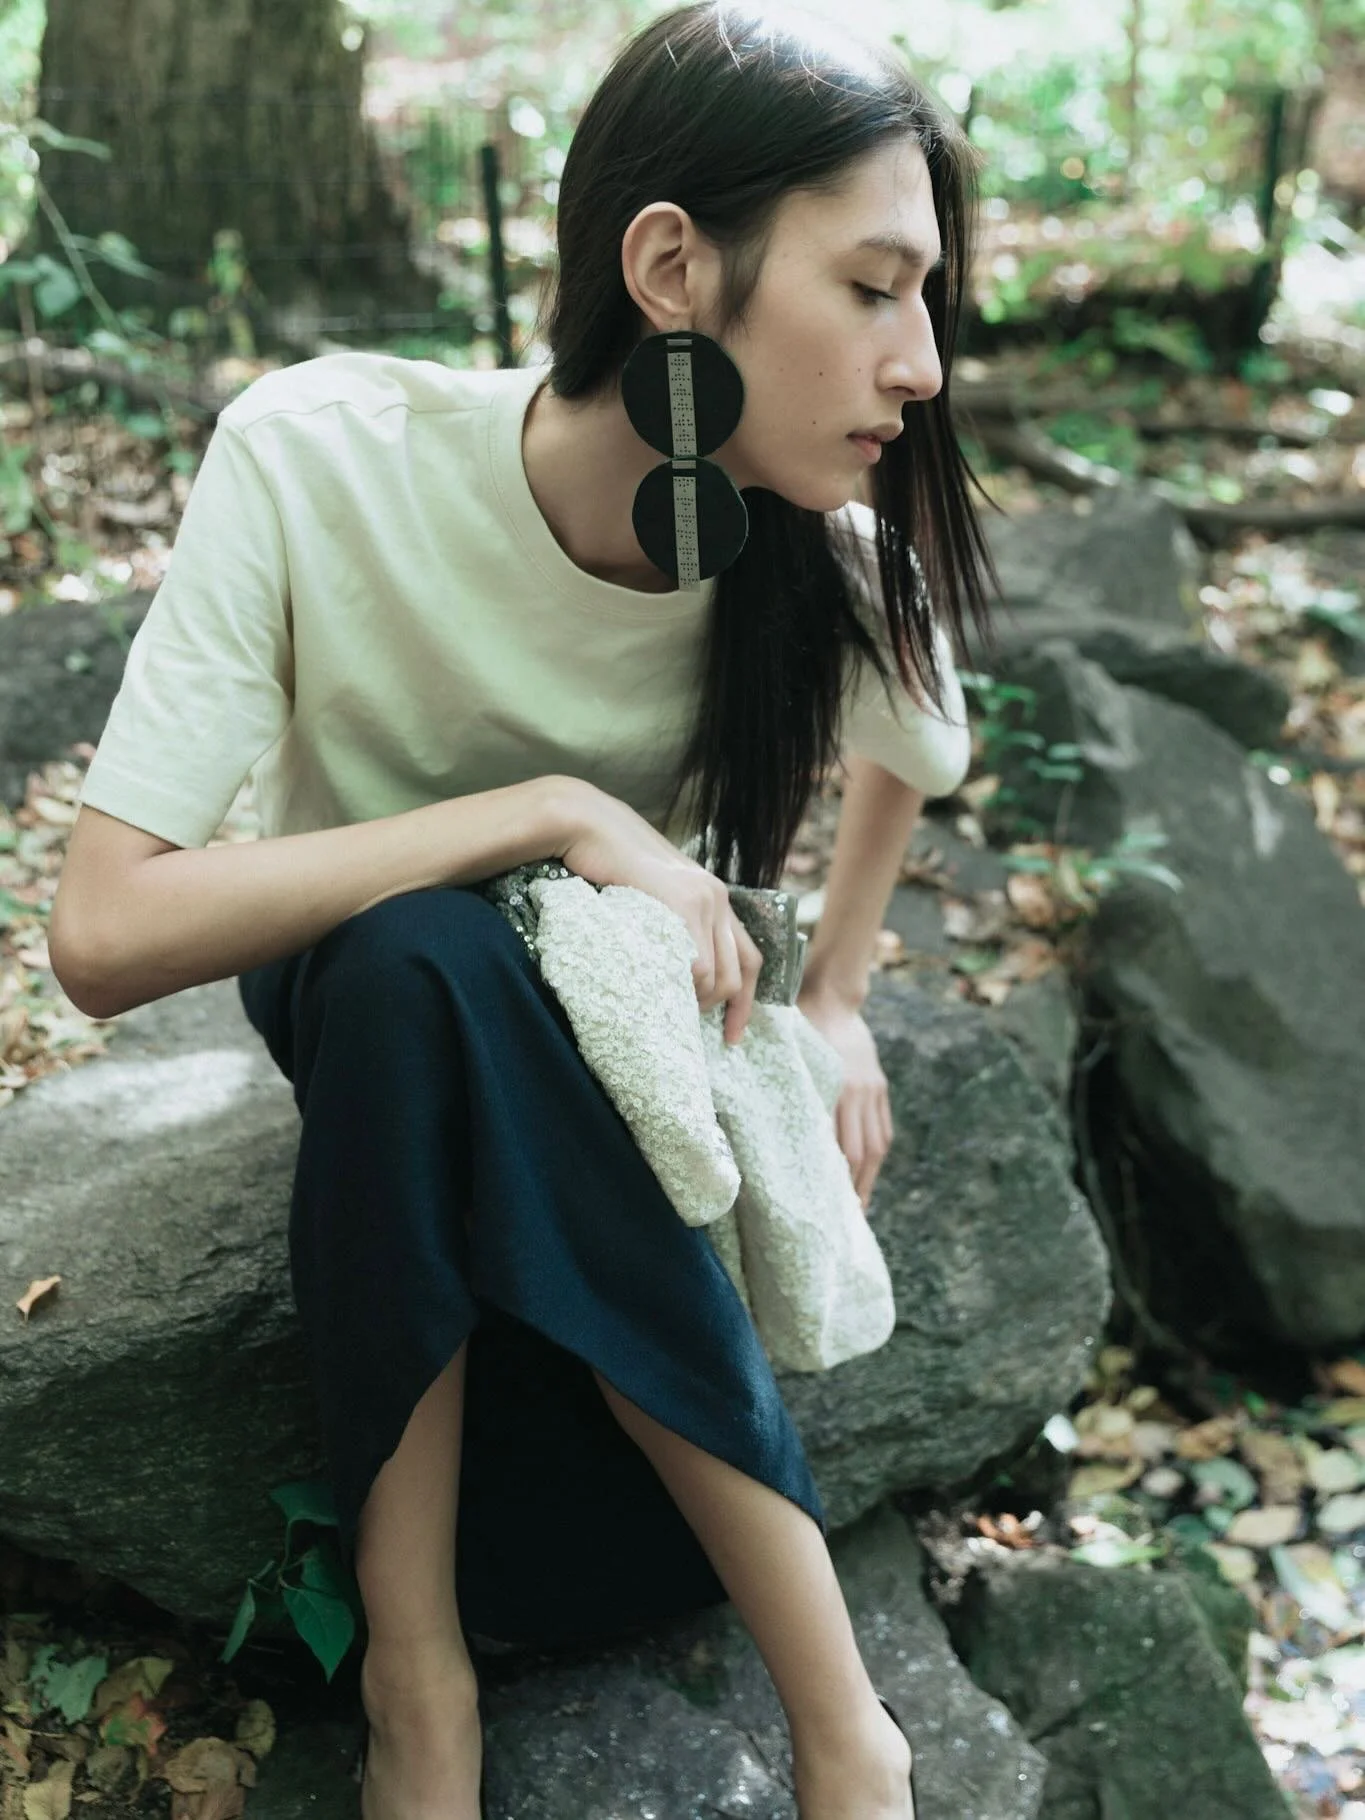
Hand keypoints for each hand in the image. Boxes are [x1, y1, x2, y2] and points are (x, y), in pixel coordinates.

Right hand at [555, 779, 762, 1044]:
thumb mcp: (652, 897)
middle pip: (737, 974)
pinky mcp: (682, 903)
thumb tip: (671, 972)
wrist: (589, 826)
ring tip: (667, 1008)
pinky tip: (661, 990)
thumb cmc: (609, 863)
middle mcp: (717, 897)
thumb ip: (670, 924)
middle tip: (692, 1030)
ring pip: (716, 976)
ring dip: (695, 1001)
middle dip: (722, 1011)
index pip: (749, 958)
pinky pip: (695, 963)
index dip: (746, 1002)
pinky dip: (683, 986)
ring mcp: (703, 899)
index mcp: (715, 897)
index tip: (733, 1035)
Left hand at [796, 985, 891, 1211]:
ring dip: (869, 1178)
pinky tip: (868, 1174)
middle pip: (861, 1152)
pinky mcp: (879, 1086)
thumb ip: (788, 1092)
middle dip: (854, 1188)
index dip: (833, 1178)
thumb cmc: (798, 1028)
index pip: (836, 1145)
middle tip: (844, 1218)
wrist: (833, 997)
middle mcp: (857, 1092)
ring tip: (859, 1206)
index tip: (825, 1204)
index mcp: (833, 1087)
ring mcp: (872, 1090)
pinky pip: (883, 1129)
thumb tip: (771, 1134)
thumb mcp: (790, 1059)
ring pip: (877, 1144)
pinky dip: (877, 1155)